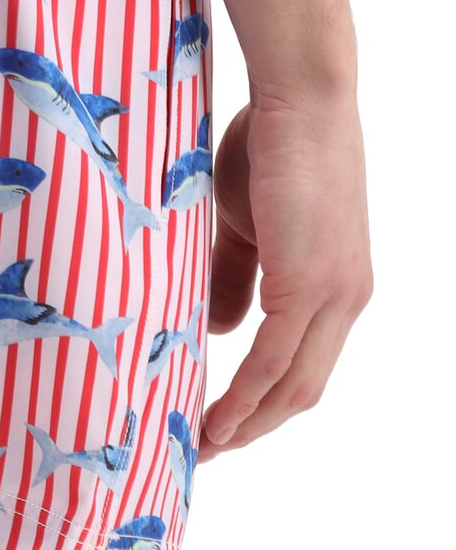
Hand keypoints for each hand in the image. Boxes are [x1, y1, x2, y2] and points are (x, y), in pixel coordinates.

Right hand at [198, 92, 372, 461]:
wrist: (297, 99)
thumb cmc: (269, 147)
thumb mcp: (245, 226)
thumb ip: (234, 278)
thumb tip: (219, 332)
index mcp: (334, 287)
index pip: (302, 365)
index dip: (262, 404)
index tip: (219, 425)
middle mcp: (345, 299)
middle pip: (302, 389)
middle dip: (253, 427)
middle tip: (205, 451)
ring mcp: (333, 293)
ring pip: (292, 384)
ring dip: (247, 422)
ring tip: (204, 445)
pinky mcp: (310, 282)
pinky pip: (274, 357)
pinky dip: (245, 394)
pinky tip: (218, 416)